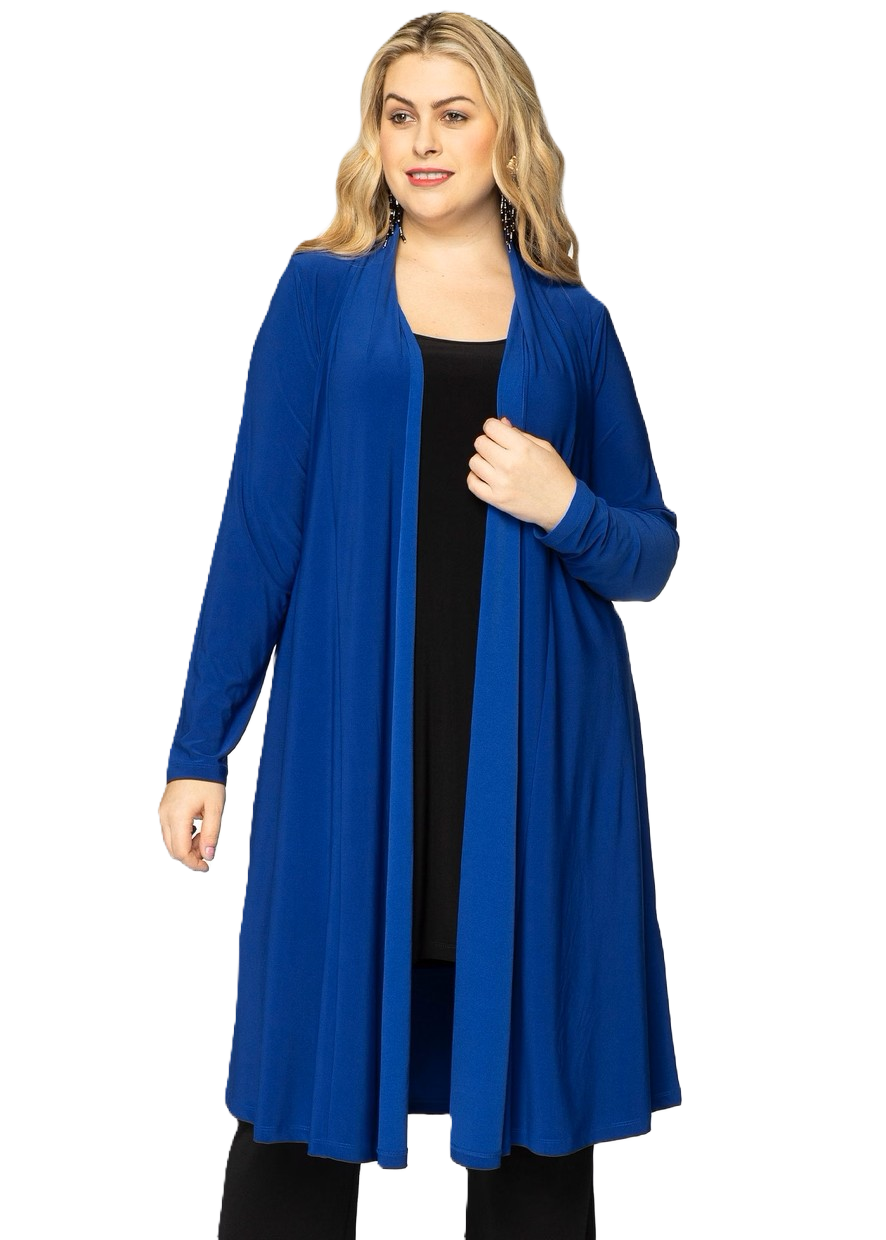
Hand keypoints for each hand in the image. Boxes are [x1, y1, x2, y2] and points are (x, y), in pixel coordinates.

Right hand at [158, 779, 225, 871]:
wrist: (195, 758)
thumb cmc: (207, 780)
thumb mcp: (215, 808)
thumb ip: (211, 834)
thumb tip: (208, 856)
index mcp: (177, 817)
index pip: (181, 852)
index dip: (193, 863)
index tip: (207, 866)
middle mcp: (165, 816)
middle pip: (173, 850)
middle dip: (190, 855)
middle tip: (208, 849)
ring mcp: (162, 812)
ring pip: (170, 841)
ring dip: (186, 845)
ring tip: (204, 835)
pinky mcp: (164, 809)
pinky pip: (169, 830)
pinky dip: (182, 836)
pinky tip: (197, 827)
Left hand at [467, 417, 576, 531]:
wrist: (562, 505)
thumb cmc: (555, 475)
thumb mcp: (544, 447)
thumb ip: (520, 434)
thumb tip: (501, 423)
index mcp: (522, 448)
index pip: (491, 427)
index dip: (492, 427)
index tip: (497, 433)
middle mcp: (509, 464)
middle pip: (480, 443)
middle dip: (487, 443)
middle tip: (497, 450)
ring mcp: (501, 483)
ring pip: (474, 462)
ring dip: (481, 460)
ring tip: (493, 464)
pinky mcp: (496, 499)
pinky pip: (472, 483)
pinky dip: (475, 478)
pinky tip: (486, 476)